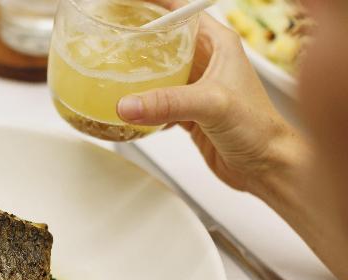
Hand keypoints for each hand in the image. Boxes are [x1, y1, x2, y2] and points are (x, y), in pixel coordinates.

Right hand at [116, 13, 308, 201]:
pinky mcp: (188, 113)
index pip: (181, 11)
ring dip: (138, 74)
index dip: (155, 6)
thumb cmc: (259, 128)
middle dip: (139, 39)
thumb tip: (128, 103)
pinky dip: (142, 106)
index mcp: (218, 44)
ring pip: (159, 72)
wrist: (265, 165)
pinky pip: (157, 102)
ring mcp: (196, 88)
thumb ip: (168, 102)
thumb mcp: (212, 105)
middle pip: (165, 40)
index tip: (127, 7)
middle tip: (112, 39)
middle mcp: (207, 62)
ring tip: (114, 72)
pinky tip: (131, 110)